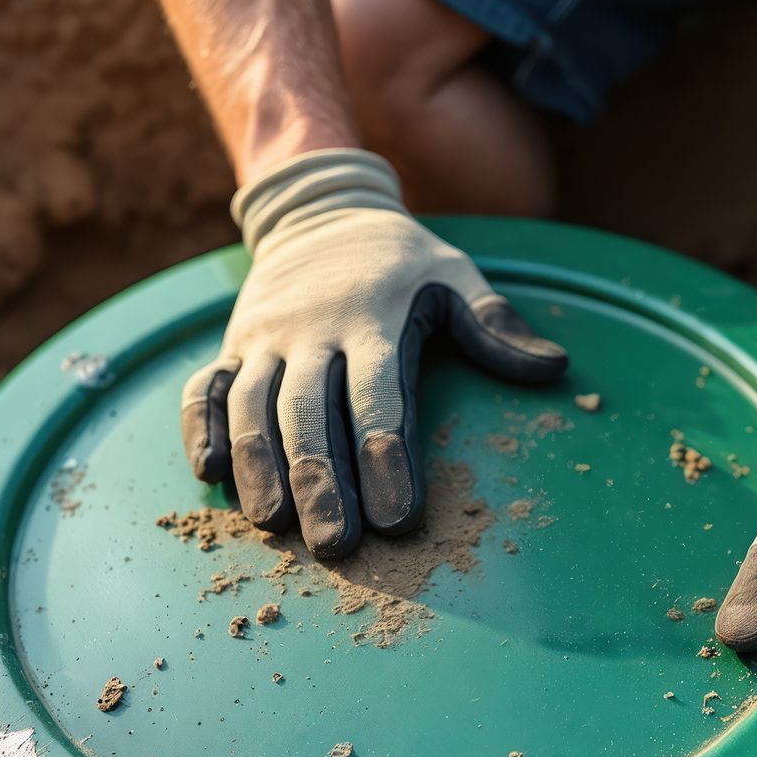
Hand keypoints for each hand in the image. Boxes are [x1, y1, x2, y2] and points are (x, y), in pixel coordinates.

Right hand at [181, 148, 567, 557]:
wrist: (320, 211)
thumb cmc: (400, 264)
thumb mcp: (454, 275)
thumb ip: (494, 324)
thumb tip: (555, 369)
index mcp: (375, 319)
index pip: (379, 397)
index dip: (387, 457)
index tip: (399, 518)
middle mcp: (312, 331)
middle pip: (309, 413)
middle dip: (321, 481)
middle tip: (336, 545)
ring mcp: (265, 339)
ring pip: (252, 407)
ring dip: (260, 467)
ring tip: (274, 525)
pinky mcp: (232, 345)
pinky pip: (207, 388)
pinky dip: (202, 428)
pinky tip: (212, 475)